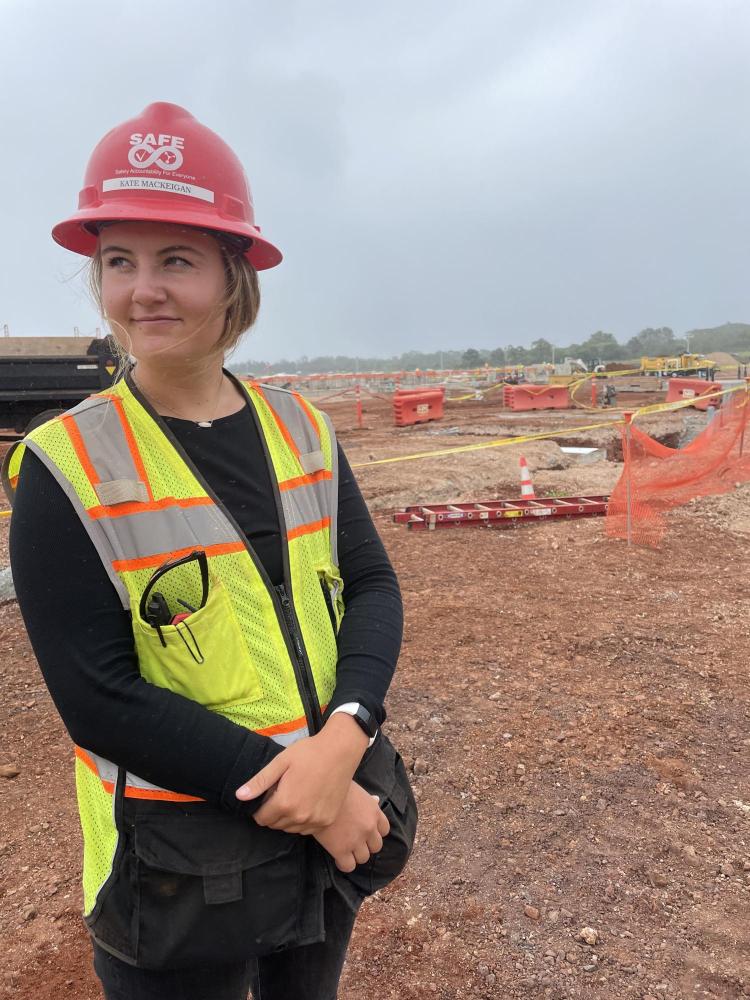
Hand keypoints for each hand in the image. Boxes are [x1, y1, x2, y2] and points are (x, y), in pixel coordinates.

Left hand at [236, 714, 368, 833]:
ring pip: (291, 829)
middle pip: (276, 825)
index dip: (259, 809)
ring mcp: (315, 821)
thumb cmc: (309, 753)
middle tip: (281, 793)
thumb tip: (239, 796)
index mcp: (285, 803)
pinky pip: (307, 829)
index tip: (266, 796)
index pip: (262, 819)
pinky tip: (306, 802)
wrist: (340, 751)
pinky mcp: (327, 821)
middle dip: (273, 812)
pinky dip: (303, 820)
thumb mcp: (281, 762)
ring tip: (294, 796)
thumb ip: (260, 781)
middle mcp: (300, 817)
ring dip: (287, 818)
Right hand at [313, 782, 390, 872]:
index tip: (365, 832)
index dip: (374, 832)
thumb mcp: (356, 790)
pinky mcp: (341, 850)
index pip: (384, 830)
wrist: (317, 793)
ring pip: (363, 858)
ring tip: (345, 849)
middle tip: (354, 841)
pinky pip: (349, 866)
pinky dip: (344, 864)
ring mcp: (356, 840)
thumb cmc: (335, 787)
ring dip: (355, 855)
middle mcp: (369, 827)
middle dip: (366, 845)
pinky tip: (337, 857)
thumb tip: (376, 799)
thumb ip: (367, 799)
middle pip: (376, 846)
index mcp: (374, 811)